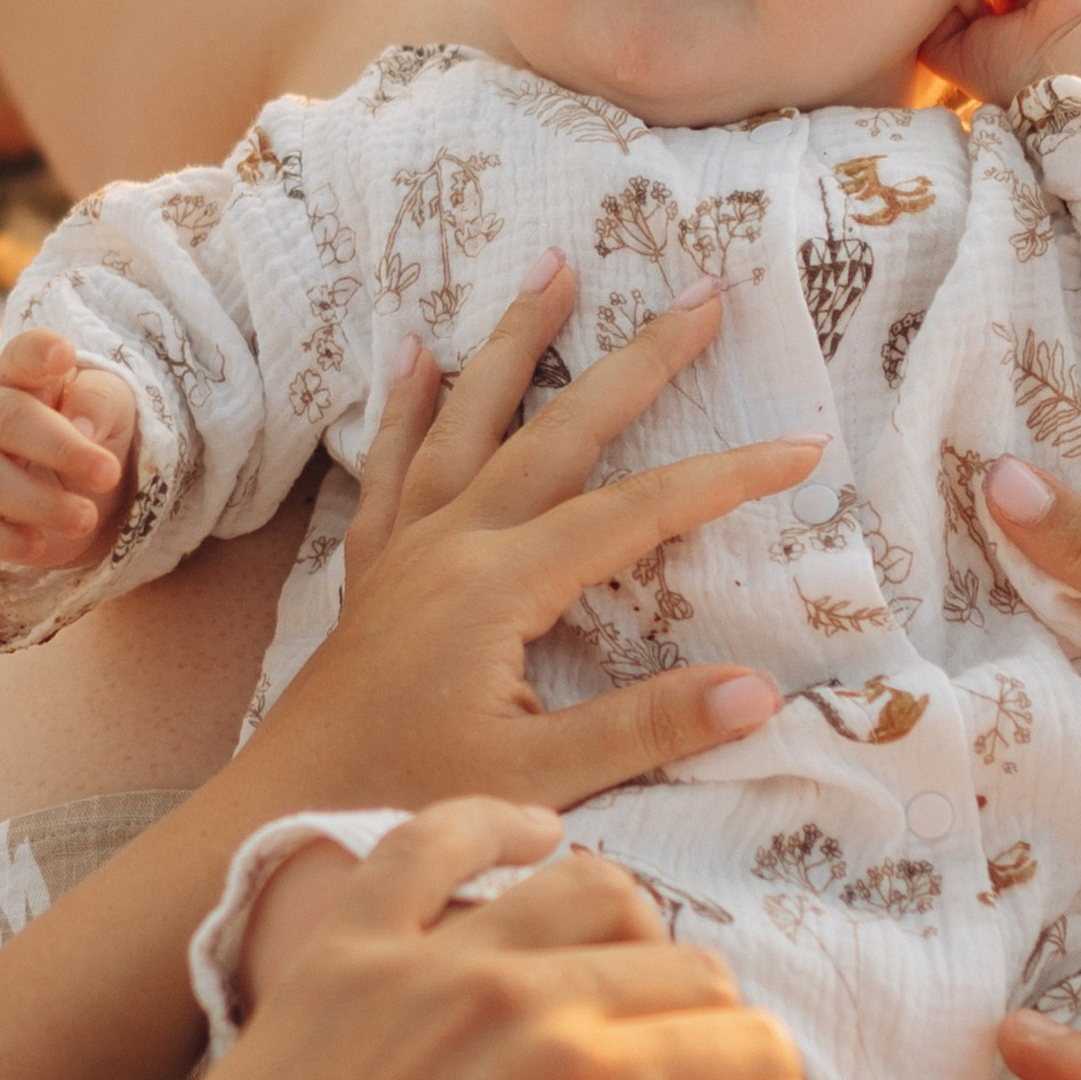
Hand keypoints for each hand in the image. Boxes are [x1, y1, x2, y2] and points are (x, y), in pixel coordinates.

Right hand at [0, 328, 138, 569]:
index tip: (64, 354)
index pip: (22, 354)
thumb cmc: (91, 439)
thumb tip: (81, 426)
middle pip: (7, 420)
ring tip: (85, 517)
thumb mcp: (116, 413)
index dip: (38, 352)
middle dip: (60, 449)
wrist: (77, 499)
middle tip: (107, 474)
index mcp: (19, 375)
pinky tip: (37, 544)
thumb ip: (101, 403)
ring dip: (38, 502)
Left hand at [122, 801, 803, 1079]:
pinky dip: (494, 828)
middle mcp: (522, 1001)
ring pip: (593, 888)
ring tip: (620, 1002)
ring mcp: (427, 960)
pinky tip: (533, 840)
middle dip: (712, 1039)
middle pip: (693, 971)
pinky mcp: (344, 949)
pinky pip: (434, 837)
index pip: (758, 1054)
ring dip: (633, 942)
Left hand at [238, 259, 820, 819]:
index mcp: (499, 588)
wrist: (280, 814)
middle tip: (700, 293)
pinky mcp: (372, 570)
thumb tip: (759, 691)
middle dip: (637, 359)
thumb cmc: (405, 802)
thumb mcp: (538, 777)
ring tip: (554, 266)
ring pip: (470, 418)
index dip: (724, 478)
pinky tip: (412, 349)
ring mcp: (406, 549)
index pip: (637, 511)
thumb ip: (646, 727)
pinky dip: (406, 402)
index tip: (800, 448)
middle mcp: (451, 545)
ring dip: (516, 339)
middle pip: (560, 431)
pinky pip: (391, 461)